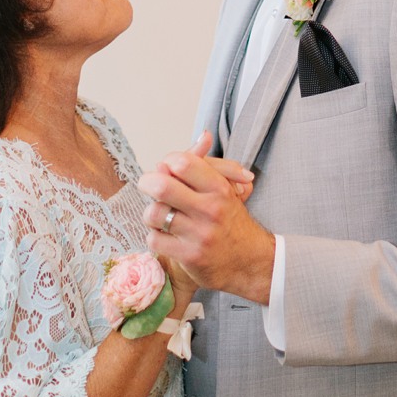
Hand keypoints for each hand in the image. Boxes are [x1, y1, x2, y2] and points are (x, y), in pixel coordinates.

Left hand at [140, 135, 274, 302]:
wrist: (249, 260)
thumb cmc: (231, 220)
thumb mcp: (226, 187)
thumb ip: (207, 164)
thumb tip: (203, 136)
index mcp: (219, 187)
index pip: (181, 162)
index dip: (168, 162)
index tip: (167, 169)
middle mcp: (210, 209)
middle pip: (162, 186)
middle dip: (147, 182)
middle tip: (147, 185)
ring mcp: (199, 234)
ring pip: (154, 214)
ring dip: (151, 213)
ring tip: (159, 215)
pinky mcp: (189, 256)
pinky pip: (155, 239)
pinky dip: (155, 236)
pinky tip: (165, 236)